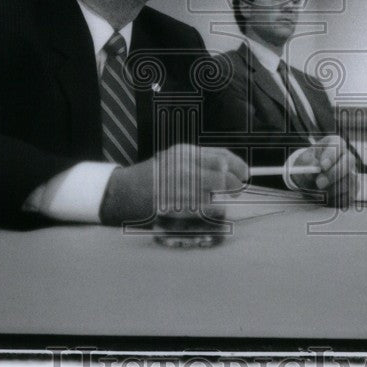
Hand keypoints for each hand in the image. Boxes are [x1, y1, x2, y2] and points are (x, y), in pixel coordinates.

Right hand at [101, 145, 247, 225]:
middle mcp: (183, 167)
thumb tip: (229, 170)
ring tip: (216, 203)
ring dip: (221, 202)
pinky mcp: (174, 207)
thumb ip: (199, 162)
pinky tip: (204, 213)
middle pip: (223, 176)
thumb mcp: (174, 160)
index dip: (238, 166)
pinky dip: (208, 214)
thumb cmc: (151, 177)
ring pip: (216, 196)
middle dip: (234, 185)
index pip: (222, 156)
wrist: (121, 192)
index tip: (245, 174)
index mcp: (184, 152)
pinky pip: (202, 213)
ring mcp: (179, 187)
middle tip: (236, 191)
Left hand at [290, 135, 358, 206]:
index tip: (322, 167)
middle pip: (348, 162)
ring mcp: (352, 171)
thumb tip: (315, 165)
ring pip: (349, 180)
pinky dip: (337, 199)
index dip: (331, 156)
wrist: (310, 178)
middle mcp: (347, 155)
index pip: (338, 145)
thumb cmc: (308, 166)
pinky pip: (350, 194)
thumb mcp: (303, 162)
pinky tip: (327, 197)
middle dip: (333, 174)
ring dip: (332, 189)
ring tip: (318, 190)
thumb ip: (308, 162)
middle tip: (319, 183)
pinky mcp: (353, 187)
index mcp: (335, 143)